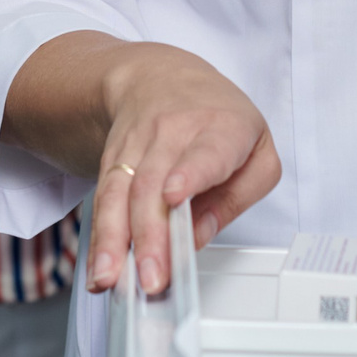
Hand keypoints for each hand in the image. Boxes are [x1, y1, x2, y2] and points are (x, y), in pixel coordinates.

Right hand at [84, 44, 279, 296]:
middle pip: (155, 184)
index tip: (174, 196)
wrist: (161, 77)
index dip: (189, 173)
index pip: (205, 151)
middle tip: (152, 276)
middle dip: (150, 234)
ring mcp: (137, 146)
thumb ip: (238, 196)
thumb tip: (199, 236)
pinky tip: (99, 267)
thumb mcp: (256, 150)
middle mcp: (173, 133)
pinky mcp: (112, 162)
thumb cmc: (218, 119)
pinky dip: (99, 238)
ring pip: (121, 193)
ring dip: (114, 240)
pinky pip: (103, 201)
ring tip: (110, 278)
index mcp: (221, 128)